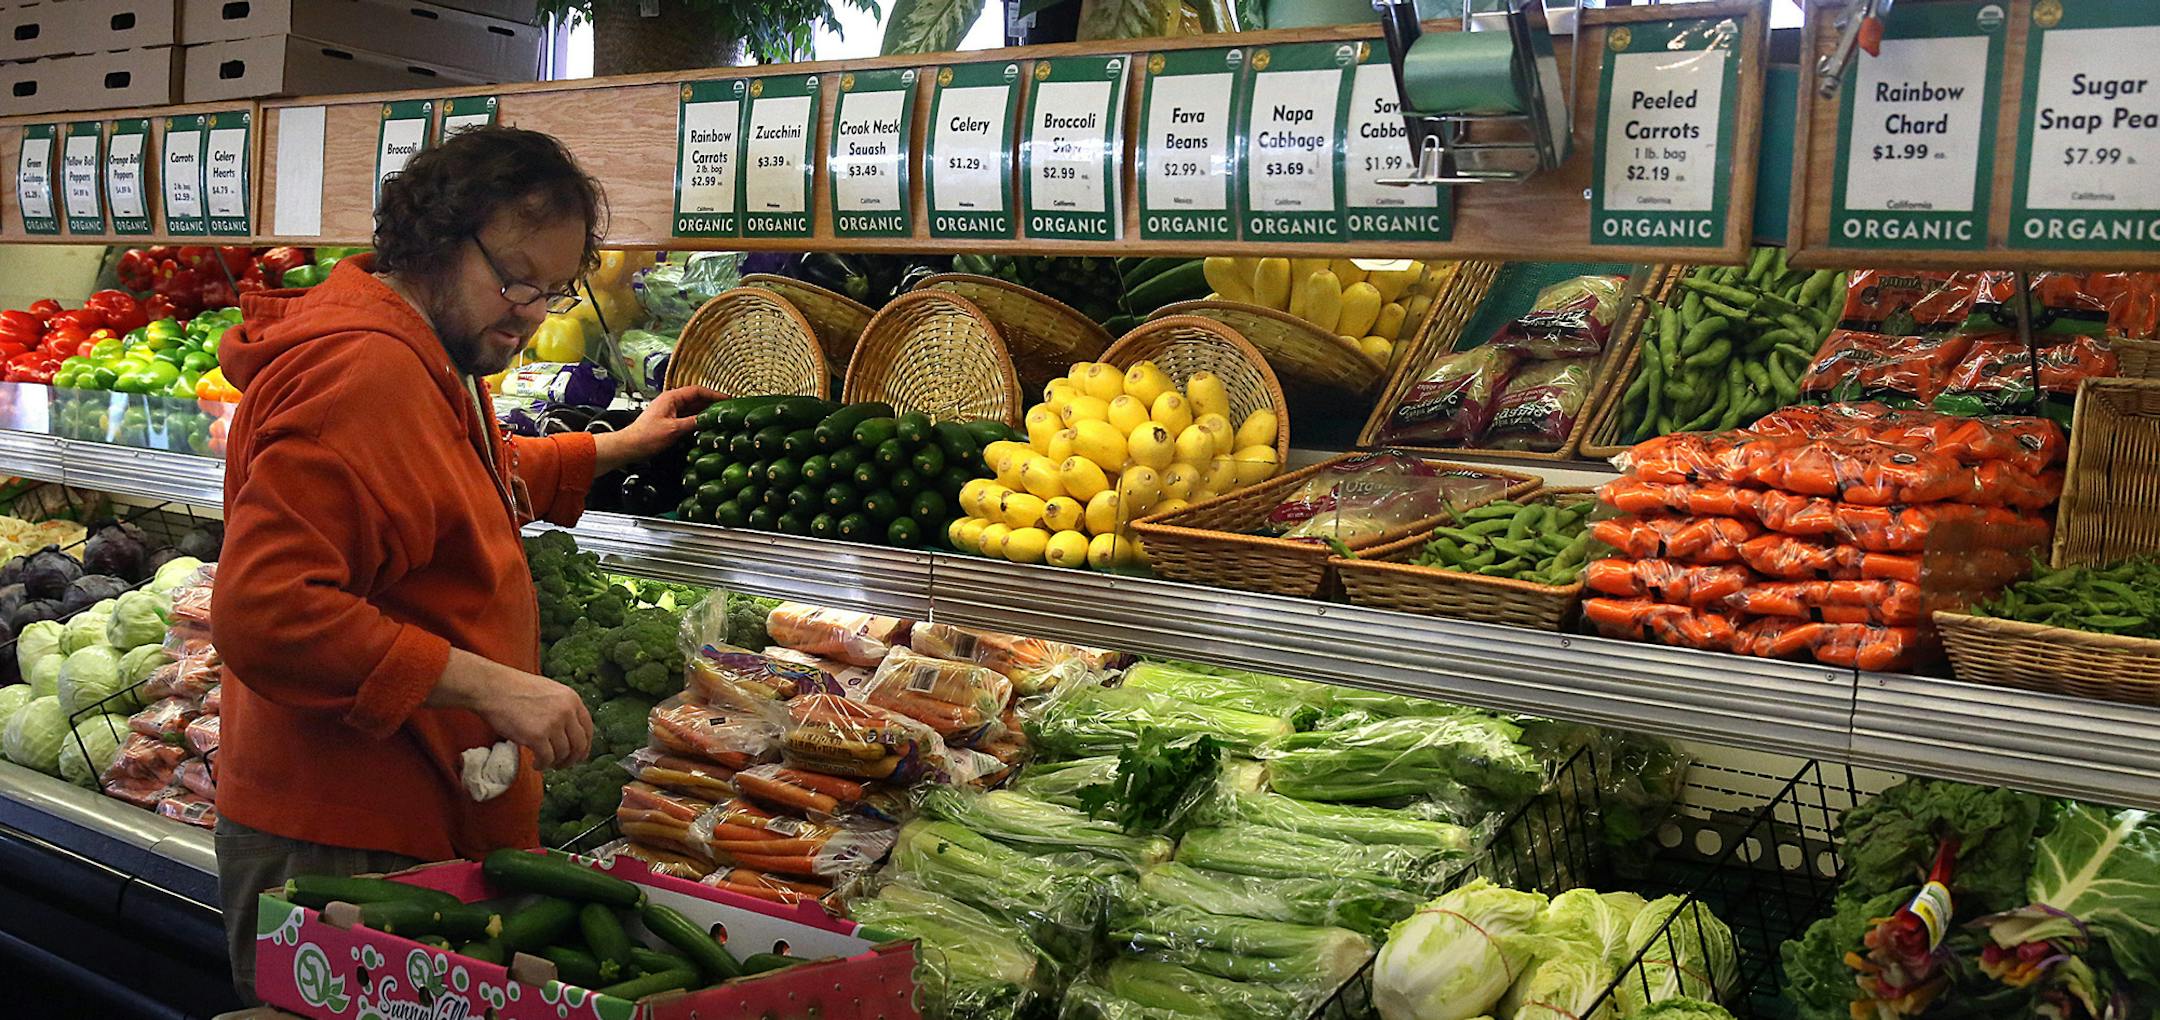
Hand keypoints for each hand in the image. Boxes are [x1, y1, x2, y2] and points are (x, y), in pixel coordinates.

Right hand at [473, 669, 592, 769]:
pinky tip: (536, 764)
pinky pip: (547, 759)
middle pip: (579, 745)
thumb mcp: (549, 691)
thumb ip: (562, 708)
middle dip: (572, 759)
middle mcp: (566, 711)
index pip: (588, 728)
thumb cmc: (515, 689)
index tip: (579, 755)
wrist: (493, 688)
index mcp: (572, 699)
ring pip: (563, 754)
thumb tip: (569, 732)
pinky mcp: (536, 736)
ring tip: (544, 763)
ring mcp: (552, 724)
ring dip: (555, 763)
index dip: (585, 746)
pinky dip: (542, 765)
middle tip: (563, 765)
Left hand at [592, 385, 722, 473]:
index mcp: (671, 397)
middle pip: (696, 399)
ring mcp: (670, 412)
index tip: (728, 399)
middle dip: (712, 403)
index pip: (697, 391)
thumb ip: (693, 422)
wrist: (629, 447)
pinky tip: (707, 427)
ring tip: (722, 418)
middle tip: (728, 409)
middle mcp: (671, 402)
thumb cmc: (646, 436)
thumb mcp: (673, 429)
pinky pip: (688, 418)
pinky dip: (698, 421)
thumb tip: (710, 420)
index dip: (714, 394)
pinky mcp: (670, 422)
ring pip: (693, 409)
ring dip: (706, 413)